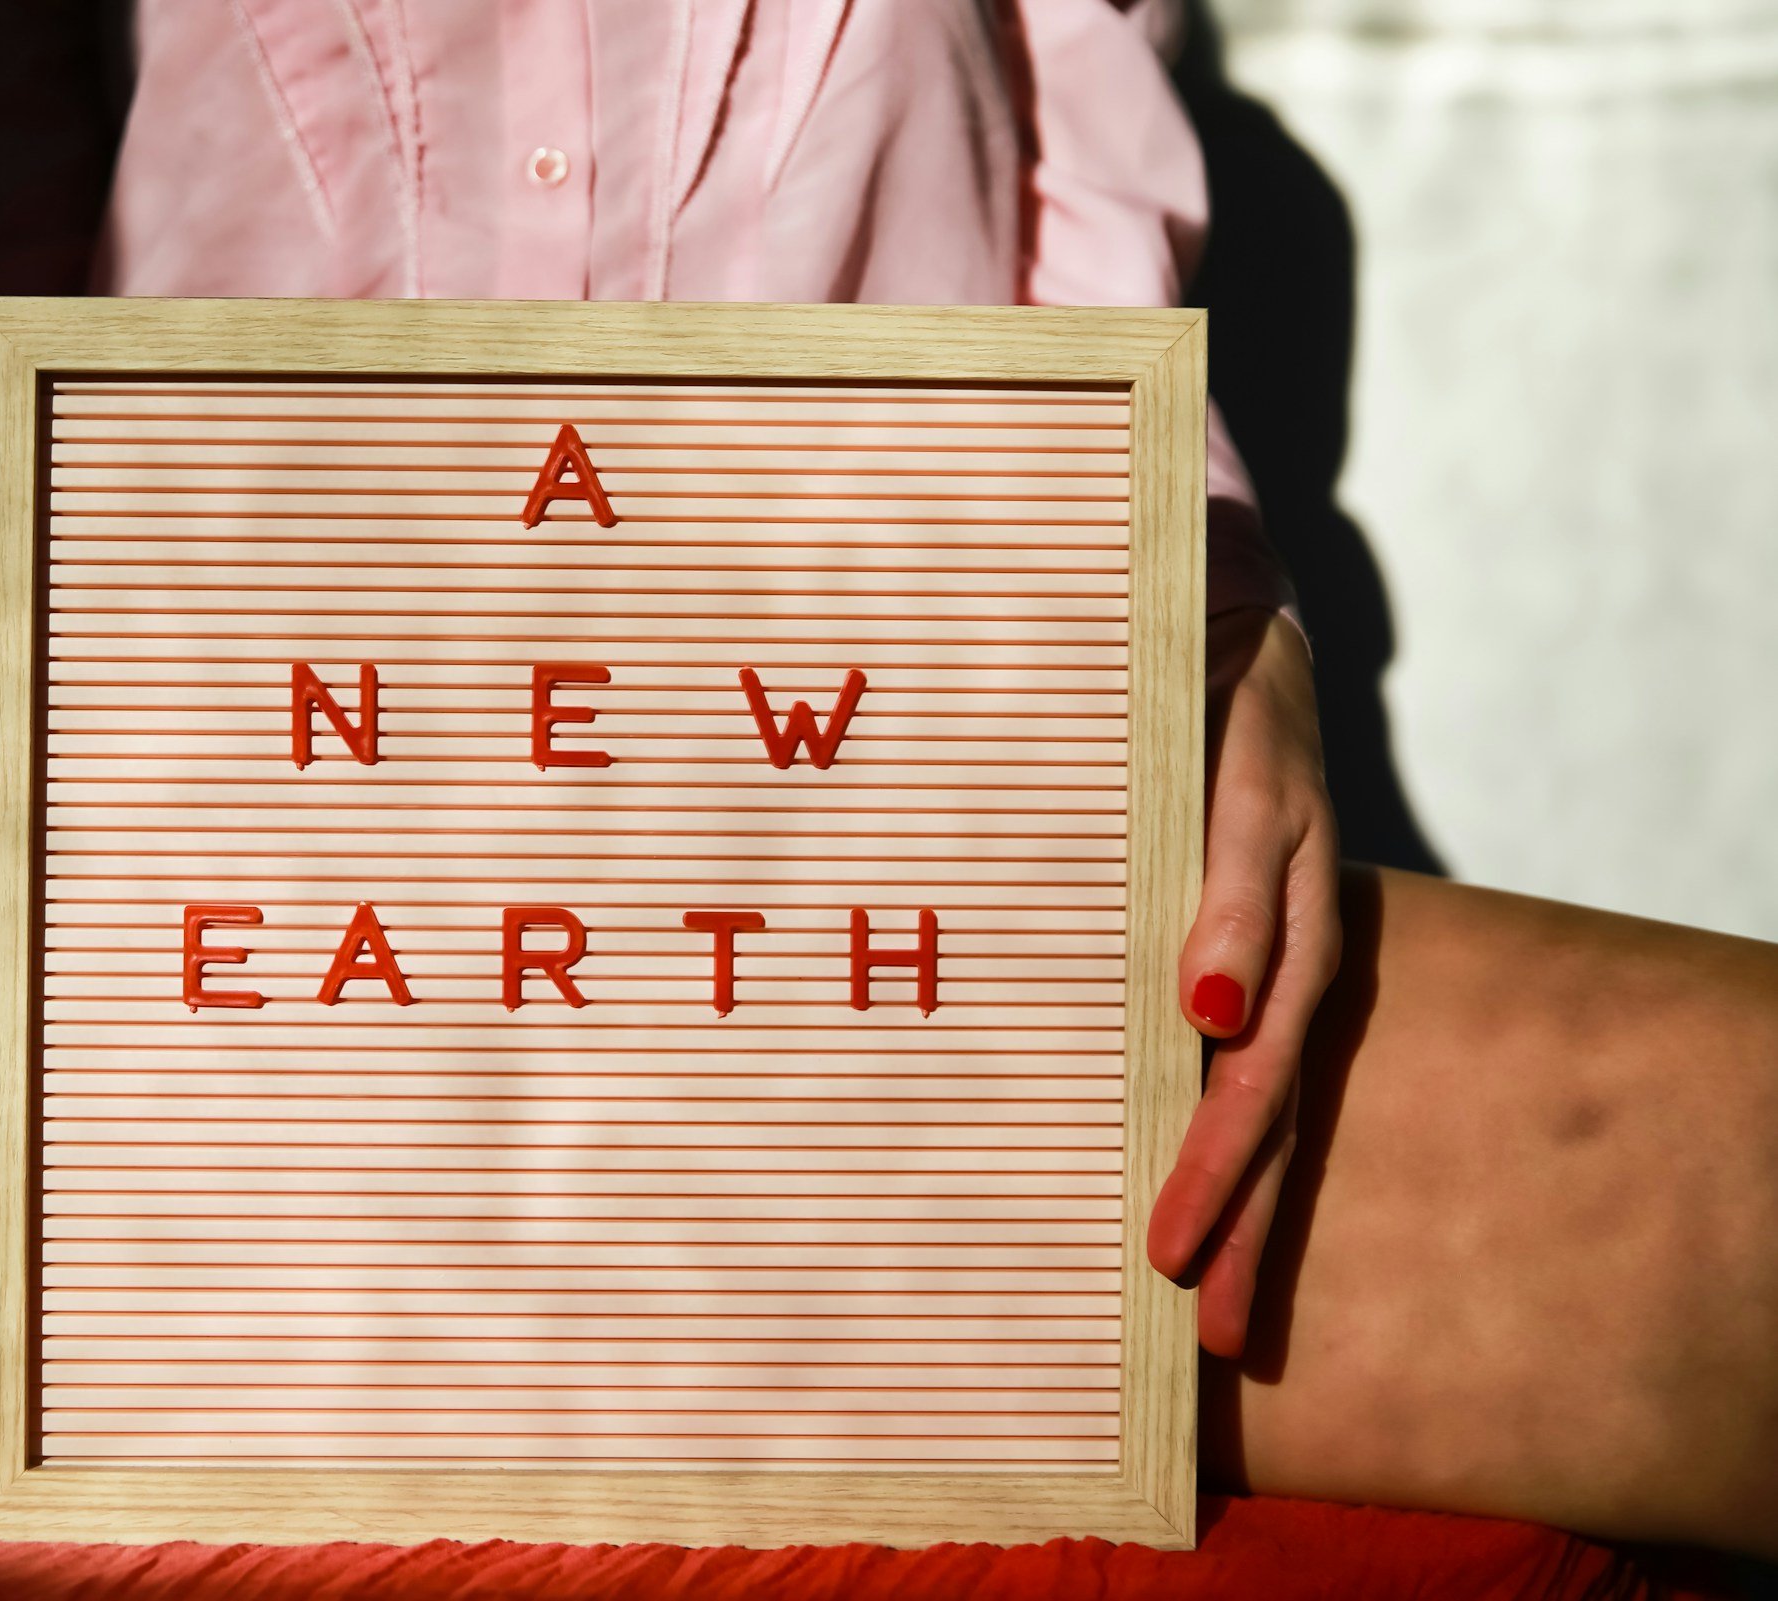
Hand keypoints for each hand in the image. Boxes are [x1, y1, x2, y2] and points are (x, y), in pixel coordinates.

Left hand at [1148, 607, 1342, 1356]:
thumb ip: (1237, 894)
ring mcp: (1254, 960)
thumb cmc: (1225, 715)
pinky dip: (1197, 1122)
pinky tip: (1170, 1179)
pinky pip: (1216, 1051)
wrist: (1226, 644)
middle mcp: (1275, 968)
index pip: (1254, 1089)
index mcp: (1283, 944)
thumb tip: (1214, 1014)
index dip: (1215, 1178)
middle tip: (1203, 1334)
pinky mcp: (1217, 940)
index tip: (1171, 1264)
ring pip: (1248, 1101)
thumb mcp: (1241, 793)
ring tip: (1212, 1311)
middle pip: (1260, 1122)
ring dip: (1231, 1203)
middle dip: (1231, 1225)